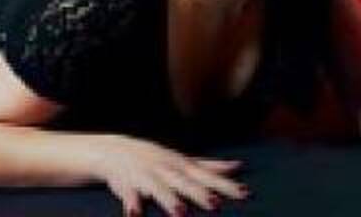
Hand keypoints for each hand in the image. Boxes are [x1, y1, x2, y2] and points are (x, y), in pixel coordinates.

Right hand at [91, 134, 249, 215]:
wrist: (116, 150)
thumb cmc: (157, 159)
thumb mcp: (184, 161)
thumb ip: (210, 166)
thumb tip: (237, 166)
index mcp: (182, 167)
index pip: (208, 177)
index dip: (225, 186)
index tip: (244, 194)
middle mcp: (167, 170)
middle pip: (186, 183)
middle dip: (199, 194)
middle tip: (215, 206)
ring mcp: (147, 176)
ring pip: (159, 189)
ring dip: (169, 200)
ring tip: (180, 213)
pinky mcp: (126, 184)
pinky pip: (128, 194)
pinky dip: (132, 203)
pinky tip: (135, 214)